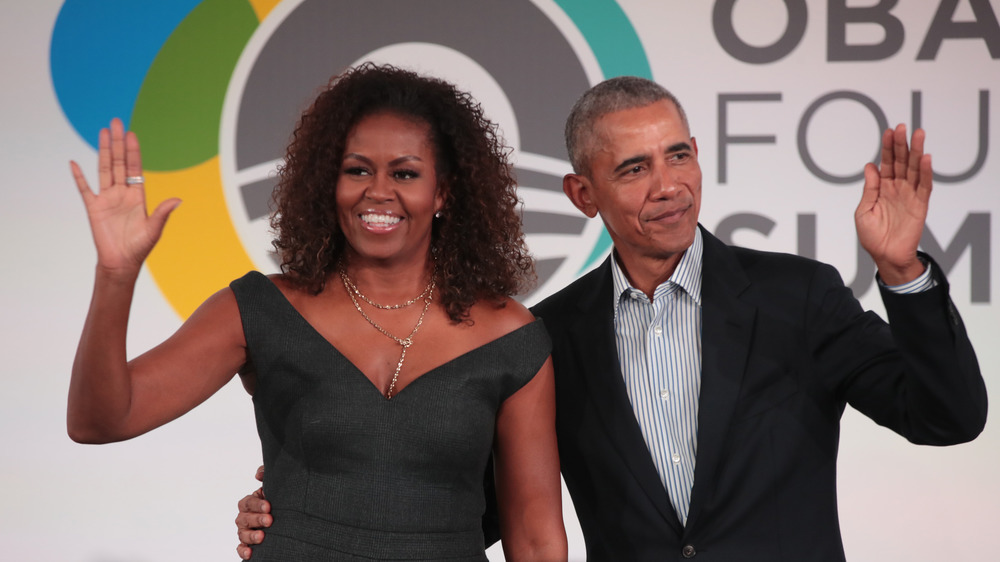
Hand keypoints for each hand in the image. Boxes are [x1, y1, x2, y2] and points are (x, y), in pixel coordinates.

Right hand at [70, 118, 180, 275]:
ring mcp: (107, 199)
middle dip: (118, 143)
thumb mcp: (154, 229)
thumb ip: (163, 213)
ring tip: (103, 132)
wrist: (121, 262)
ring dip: (103, 151)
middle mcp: (122, 193)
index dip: (133, 151)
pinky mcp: (93, 208)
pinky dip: (79, 176)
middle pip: (119, 163)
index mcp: (137, 196)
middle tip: (116, 122)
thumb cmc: (139, 247)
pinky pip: (85, 189)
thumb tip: (178, 200)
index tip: (131, 134)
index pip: (135, 168)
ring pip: (104, 169)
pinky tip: (74, 163)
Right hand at [236, 465, 270, 559]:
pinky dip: (243, 550)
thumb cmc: (278, 500)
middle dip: (256, 519)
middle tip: (269, 520)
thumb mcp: (274, 486)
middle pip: (244, 518)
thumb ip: (266, 475)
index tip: (269, 506)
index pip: (248, 502)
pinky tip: (250, 553)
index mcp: (250, 502)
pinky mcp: (248, 544)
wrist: (288, 516)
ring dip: (251, 536)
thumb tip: (258, 474)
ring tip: (262, 537)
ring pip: (242, 534)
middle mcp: (245, 517)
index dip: (256, 504)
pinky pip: (241, 548)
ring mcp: (245, 531)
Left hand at [855, 123, 930, 284]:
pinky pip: (924, 186)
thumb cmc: (872, 236)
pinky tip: (926, 158)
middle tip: (902, 127)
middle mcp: (897, 188)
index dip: (887, 148)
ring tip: (918, 134)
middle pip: (901, 162)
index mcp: (882, 188)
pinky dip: (926, 172)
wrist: (885, 256)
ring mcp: (909, 195)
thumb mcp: (864, 211)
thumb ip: (869, 189)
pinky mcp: (920, 205)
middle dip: (901, 144)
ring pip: (915, 169)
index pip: (886, 163)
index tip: (888, 131)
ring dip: (917, 152)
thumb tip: (870, 166)